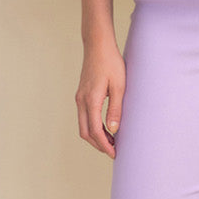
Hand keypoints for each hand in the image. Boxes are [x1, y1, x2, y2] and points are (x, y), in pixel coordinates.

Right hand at [76, 38, 125, 156]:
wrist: (98, 45)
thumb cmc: (111, 62)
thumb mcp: (119, 86)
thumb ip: (115, 109)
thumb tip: (114, 130)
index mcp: (91, 100)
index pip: (95, 131)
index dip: (104, 145)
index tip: (115, 153)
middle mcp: (81, 101)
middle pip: (85, 132)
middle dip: (98, 144)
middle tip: (114, 150)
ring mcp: (79, 97)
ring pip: (83, 126)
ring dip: (95, 136)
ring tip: (111, 141)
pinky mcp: (81, 94)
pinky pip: (84, 117)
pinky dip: (92, 126)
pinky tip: (105, 127)